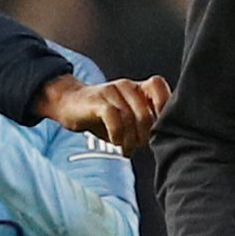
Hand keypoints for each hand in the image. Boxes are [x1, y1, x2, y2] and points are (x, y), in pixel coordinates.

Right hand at [41, 74, 169, 153]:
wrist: (69, 104)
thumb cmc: (103, 115)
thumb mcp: (128, 119)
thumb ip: (146, 124)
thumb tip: (165, 141)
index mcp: (139, 88)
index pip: (159, 87)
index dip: (164, 107)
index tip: (160, 129)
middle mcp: (128, 86)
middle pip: (146, 114)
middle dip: (144, 136)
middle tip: (138, 147)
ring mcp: (112, 91)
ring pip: (130, 118)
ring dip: (129, 139)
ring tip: (126, 149)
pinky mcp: (97, 100)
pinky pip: (113, 117)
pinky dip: (117, 133)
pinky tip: (115, 141)